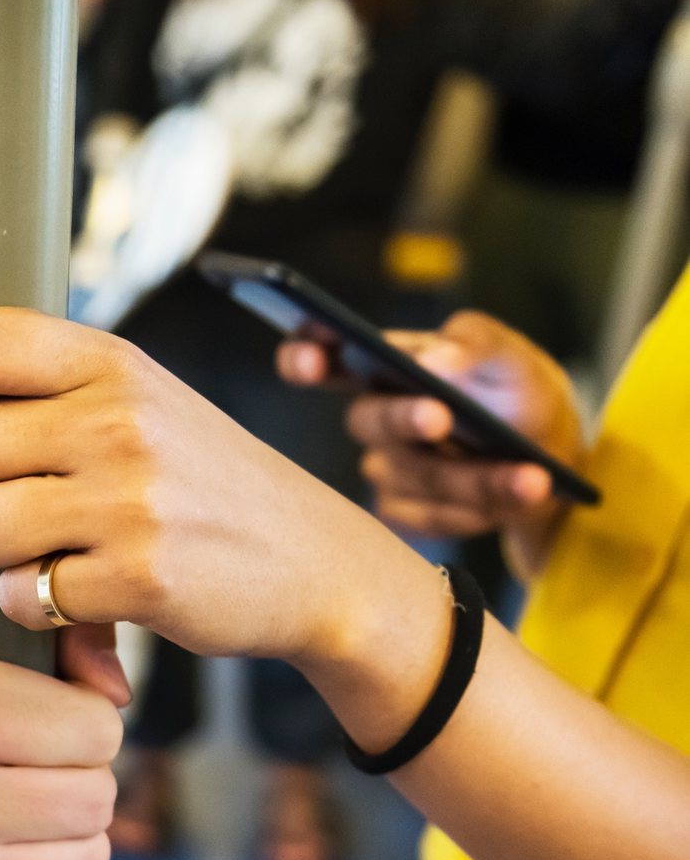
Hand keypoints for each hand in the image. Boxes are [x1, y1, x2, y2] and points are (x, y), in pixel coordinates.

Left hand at [0, 309, 446, 682]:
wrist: (313, 559)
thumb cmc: (200, 478)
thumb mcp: (133, 399)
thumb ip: (27, 381)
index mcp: (108, 361)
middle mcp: (116, 419)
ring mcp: (129, 499)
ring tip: (9, 550)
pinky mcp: (139, 577)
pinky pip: (21, 595)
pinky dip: (22, 605)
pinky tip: (57, 593)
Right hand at [0, 583, 127, 859]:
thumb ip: (57, 627)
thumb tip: (120, 692)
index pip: (97, 731)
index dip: (87, 717)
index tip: (54, 711)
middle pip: (94, 800)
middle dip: (86, 774)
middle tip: (47, 759)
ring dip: (76, 834)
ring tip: (37, 802)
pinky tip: (24, 851)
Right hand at [277, 310, 582, 578]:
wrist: (555, 460)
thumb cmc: (520, 395)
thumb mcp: (513, 357)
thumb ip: (476, 343)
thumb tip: (430, 361)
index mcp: (385, 366)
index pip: (324, 357)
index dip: (303, 357)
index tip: (309, 362)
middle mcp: (375, 416)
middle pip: (366, 420)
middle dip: (403, 419)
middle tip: (440, 415)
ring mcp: (385, 468)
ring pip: (413, 477)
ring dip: (474, 477)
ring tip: (532, 476)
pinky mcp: (404, 512)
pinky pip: (431, 516)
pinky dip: (481, 507)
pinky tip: (519, 494)